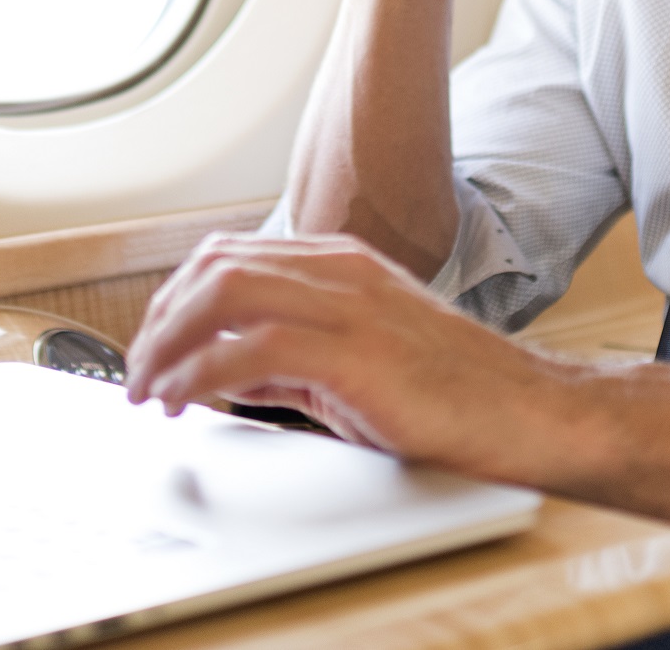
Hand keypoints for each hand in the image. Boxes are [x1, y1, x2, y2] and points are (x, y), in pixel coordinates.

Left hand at [123, 233, 570, 476]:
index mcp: (342, 263)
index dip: (176, 298)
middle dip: (159, 319)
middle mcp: (340, 271)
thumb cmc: (458, 395)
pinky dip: (203, 374)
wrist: (531, 413)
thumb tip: (228, 374)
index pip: (230, 256)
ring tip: (150, 388)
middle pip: (213, 265)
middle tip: (138, 372)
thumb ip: (293, 361)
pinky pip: (251, 348)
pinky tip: (188, 400)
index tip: (155, 343)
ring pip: (221, 292)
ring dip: (168, 343)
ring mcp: (348, 304)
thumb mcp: (360, 363)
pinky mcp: (354, 351)